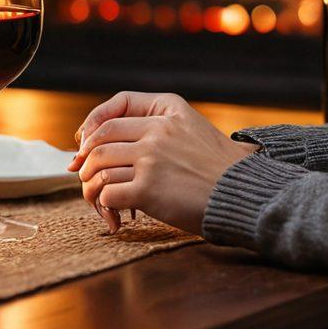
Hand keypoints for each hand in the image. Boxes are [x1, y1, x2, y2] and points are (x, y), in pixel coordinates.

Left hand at [68, 92, 256, 234]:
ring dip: (92, 188)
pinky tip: (116, 218)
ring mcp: (151, 159)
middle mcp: (157, 130)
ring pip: (98, 167)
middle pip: (99, 140)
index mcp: (167, 110)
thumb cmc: (218, 167)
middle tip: (84, 179)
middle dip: (85, 161)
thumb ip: (157, 125)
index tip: (83, 147)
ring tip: (100, 203)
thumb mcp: (191, 128)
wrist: (244, 194)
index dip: (90, 128)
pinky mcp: (149, 189)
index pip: (113, 111)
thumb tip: (109, 139)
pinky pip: (108, 193)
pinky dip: (105, 206)